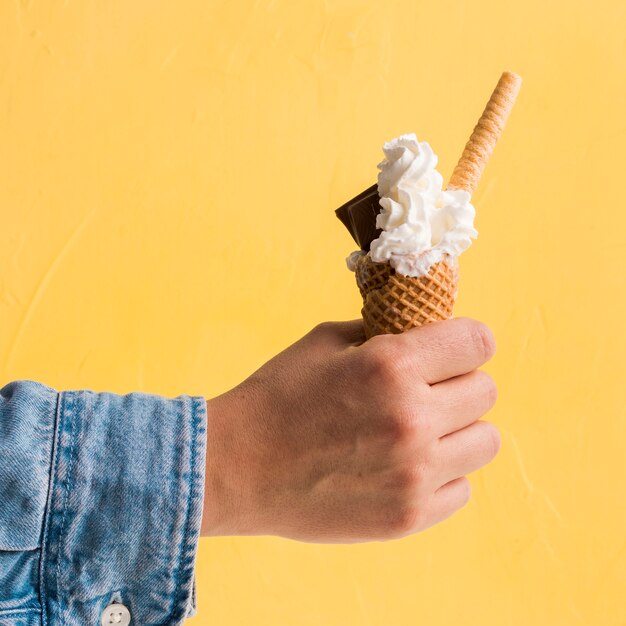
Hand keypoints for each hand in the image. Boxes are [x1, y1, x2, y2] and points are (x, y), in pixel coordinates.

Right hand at [202, 318, 499, 542]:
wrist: (236, 466)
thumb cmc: (278, 395)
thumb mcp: (325, 341)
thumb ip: (385, 333)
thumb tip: (427, 333)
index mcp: (392, 365)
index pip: (478, 341)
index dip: (465, 341)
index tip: (451, 350)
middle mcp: (412, 418)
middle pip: (485, 391)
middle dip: (458, 382)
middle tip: (424, 390)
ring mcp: (414, 473)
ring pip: (484, 441)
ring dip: (458, 430)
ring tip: (420, 430)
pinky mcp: (408, 516)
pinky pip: (462, 487)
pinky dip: (442, 474)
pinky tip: (405, 466)